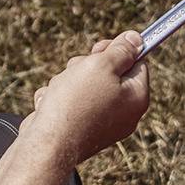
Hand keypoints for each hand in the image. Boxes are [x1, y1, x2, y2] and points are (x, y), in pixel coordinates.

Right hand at [22, 32, 150, 165]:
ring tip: (60, 91)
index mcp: (137, 98)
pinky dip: (57, 100)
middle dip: (87, 66)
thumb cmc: (75, 103)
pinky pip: (68, 103)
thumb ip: (121, 50)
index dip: (117, 50)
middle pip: (109, 73)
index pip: (137, 62)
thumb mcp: (101, 65)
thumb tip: (137, 39)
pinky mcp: (78, 130)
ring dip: (67, 81)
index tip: (99, 48)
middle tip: (77, 70)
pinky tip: (51, 106)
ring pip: (84, 85)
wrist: (47, 144)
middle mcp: (123, 114)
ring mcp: (100, 123)